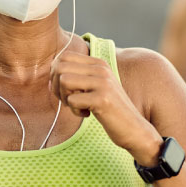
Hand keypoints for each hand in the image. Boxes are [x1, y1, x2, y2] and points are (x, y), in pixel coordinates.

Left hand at [50, 51, 161, 165]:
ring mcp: (103, 82)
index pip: (64, 57)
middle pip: (60, 67)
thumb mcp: (94, 87)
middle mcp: (101, 68)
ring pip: (64, 81)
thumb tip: (51, 70)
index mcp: (98, 63)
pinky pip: (72, 100)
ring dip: (65, 98)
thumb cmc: (109, 109)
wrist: (134, 129)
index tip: (65, 90)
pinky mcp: (102, 99)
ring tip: (78, 106)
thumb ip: (78, 76)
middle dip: (57, 87)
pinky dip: (75, 110)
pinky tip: (87, 114)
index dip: (56, 74)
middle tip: (69, 100)